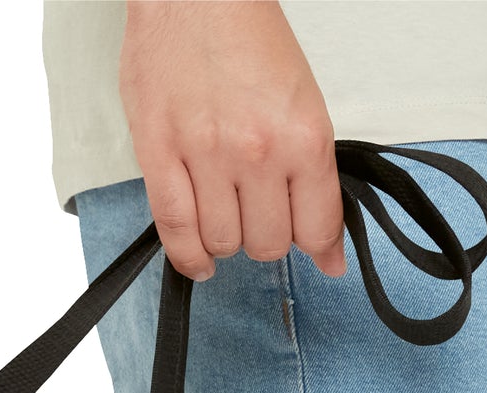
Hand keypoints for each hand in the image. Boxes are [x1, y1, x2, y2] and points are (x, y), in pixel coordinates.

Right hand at [118, 0, 344, 281]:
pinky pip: (176, 232)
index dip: (318, 247)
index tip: (316, 251)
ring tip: (225, 215)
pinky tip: (201, 260)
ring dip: (227, 240)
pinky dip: (190, 257)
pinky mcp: (160, 156)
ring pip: (224, 243)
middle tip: (260, 214)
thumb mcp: (303, 102)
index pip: (317, 227)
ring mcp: (206, 157)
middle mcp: (258, 152)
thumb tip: (327, 251)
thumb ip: (315, 178)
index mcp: (303, 136)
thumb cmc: (246, 38)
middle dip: (266, 237)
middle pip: (268, 243)